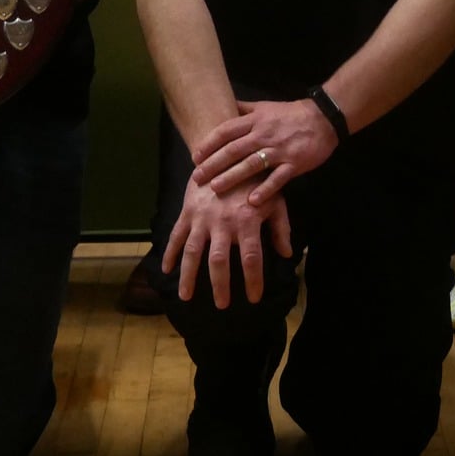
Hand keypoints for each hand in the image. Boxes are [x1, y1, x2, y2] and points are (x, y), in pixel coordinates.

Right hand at [162, 179, 292, 308]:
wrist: (226, 150)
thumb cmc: (255, 178)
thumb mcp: (275, 199)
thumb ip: (281, 227)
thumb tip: (288, 254)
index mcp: (247, 220)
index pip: (251, 258)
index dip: (253, 281)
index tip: (253, 298)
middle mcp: (223, 222)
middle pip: (219, 261)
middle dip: (220, 285)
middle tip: (222, 305)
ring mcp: (202, 217)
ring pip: (193, 252)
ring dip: (189, 276)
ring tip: (186, 297)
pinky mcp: (188, 211)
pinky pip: (176, 235)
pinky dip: (170, 252)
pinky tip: (166, 270)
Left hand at [190, 99, 336, 204]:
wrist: (323, 118)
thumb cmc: (290, 114)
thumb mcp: (264, 106)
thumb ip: (243, 109)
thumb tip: (223, 105)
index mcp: (255, 121)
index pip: (226, 131)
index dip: (209, 143)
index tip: (195, 156)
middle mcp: (264, 135)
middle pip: (234, 149)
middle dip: (213, 164)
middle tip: (197, 177)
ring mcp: (279, 150)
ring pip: (251, 164)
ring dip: (232, 177)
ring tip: (215, 188)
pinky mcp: (294, 163)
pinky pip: (277, 178)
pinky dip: (265, 189)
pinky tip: (252, 201)